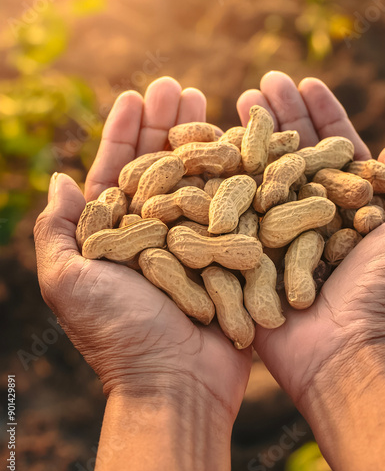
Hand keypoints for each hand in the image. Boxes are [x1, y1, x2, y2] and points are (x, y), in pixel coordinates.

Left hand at [35, 76, 250, 419]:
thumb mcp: (69, 284)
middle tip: (177, 88)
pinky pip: (231, 209)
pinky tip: (241, 148)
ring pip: (196, 181)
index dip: (124, 133)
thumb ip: (57, 233)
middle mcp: (155, 233)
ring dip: (200, 142)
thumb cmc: (120, 336)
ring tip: (208, 103)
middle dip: (165, 127)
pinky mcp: (227, 254)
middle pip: (160, 168)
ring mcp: (194, 241)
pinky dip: (235, 178)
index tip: (135, 95)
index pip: (118, 172)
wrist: (178, 382)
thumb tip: (59, 180)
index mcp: (116, 236)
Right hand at [237, 71, 384, 407]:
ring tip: (238, 101)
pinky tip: (213, 150)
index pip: (337, 150)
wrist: (347, 355)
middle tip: (264, 83)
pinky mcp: (251, 257)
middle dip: (281, 118)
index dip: (324, 115)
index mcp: (352, 209)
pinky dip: (226, 183)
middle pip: (295, 157)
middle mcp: (314, 218)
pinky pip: (236, 215)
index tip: (307, 81)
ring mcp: (280, 236)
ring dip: (252, 139)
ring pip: (264, 178)